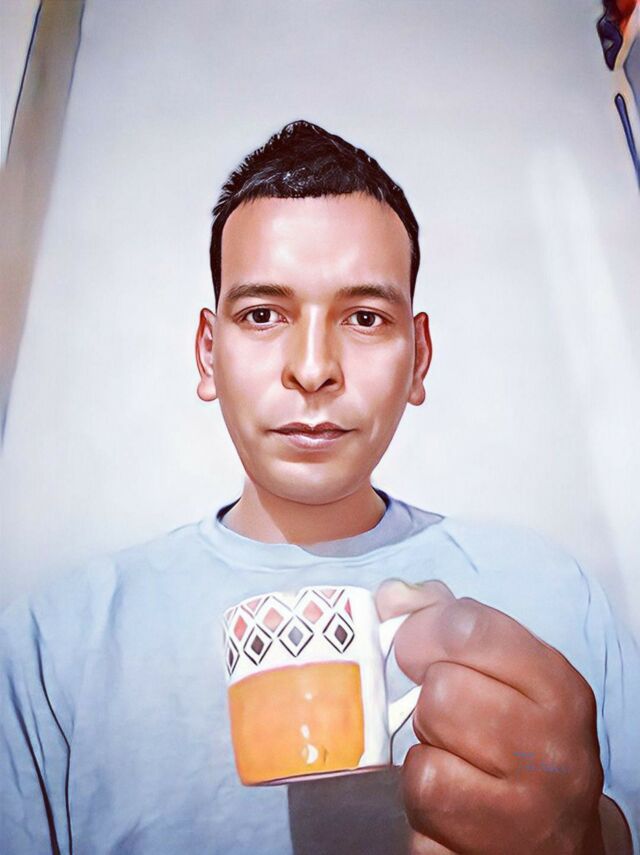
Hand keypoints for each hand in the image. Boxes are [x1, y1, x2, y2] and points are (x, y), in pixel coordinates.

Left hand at [376, 580, 605, 853]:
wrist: (559, 835)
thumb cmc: (522, 735)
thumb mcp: (509, 669)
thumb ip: (449, 620)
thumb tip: (391, 597)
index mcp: (557, 687)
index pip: (467, 629)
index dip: (423, 632)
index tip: (416, 649)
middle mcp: (550, 751)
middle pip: (441, 696)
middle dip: (430, 705)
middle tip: (447, 718)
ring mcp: (524, 815)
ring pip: (424, 766)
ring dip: (424, 760)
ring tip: (452, 760)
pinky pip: (420, 819)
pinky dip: (422, 809)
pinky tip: (451, 801)